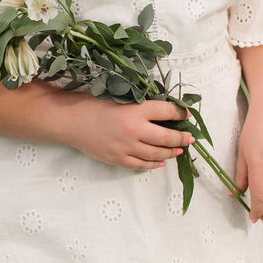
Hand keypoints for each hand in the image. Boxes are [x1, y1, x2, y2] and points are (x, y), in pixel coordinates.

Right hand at [70, 98, 192, 169]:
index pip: (168, 112)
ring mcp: (127, 147)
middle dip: (183, 138)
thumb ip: (142, 106)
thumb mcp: (121, 98)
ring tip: (179, 150)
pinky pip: (142, 165)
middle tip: (190, 138)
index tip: (188, 115)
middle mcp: (135, 129)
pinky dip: (154, 164)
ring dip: (171, 152)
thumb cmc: (95, 105)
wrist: (72, 121)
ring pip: (157, 154)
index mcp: (137, 109)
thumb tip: (165, 113)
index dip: (181, 113)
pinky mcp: (119, 159)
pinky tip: (160, 162)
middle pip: (168, 137)